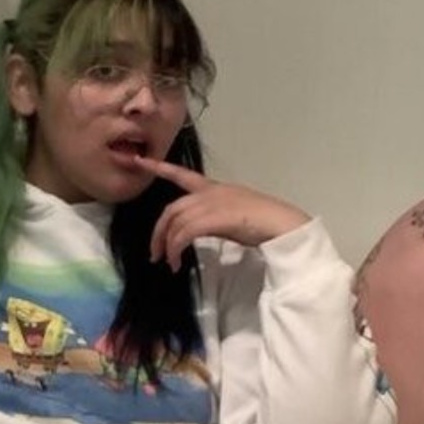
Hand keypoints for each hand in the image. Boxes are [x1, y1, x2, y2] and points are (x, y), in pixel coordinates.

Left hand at [130, 158, 309, 271]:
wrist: (283, 224)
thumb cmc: (264, 223)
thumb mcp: (233, 217)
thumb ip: (214, 219)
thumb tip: (198, 232)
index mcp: (215, 188)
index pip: (183, 175)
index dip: (160, 168)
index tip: (140, 161)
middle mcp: (211, 192)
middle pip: (172, 208)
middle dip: (159, 231)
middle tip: (155, 253)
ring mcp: (213, 204)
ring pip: (176, 221)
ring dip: (167, 244)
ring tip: (169, 262)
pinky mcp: (216, 218)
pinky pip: (185, 232)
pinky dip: (176, 247)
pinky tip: (177, 261)